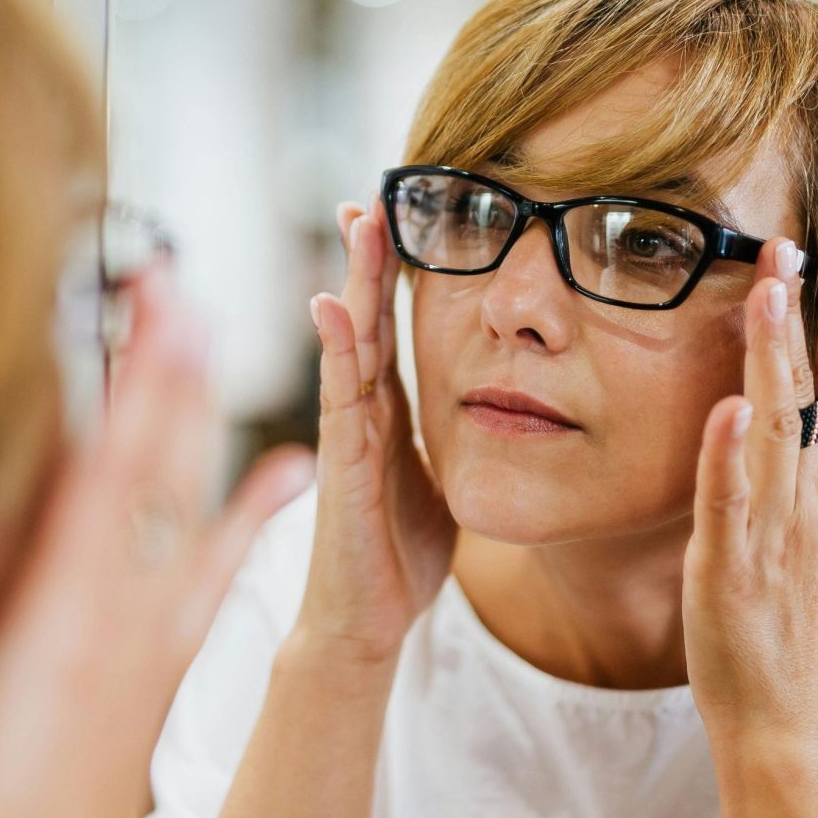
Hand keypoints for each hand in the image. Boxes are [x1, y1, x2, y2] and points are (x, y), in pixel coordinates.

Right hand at [0, 265, 314, 817]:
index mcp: (69, 623)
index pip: (111, 475)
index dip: (137, 387)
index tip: (163, 309)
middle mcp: (125, 609)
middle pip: (158, 464)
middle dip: (171, 370)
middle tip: (185, 285)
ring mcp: (152, 628)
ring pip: (190, 498)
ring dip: (202, 414)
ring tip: (219, 338)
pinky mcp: (161, 653)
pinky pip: (218, 567)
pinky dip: (252, 511)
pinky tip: (283, 467)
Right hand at [298, 198, 455, 669]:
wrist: (369, 619)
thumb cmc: (401, 552)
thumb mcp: (439, 481)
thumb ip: (451, 442)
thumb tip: (486, 415)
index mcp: (392, 414)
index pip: (391, 329)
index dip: (394, 277)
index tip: (399, 222)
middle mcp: (364, 413)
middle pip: (369, 319)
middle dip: (370, 259)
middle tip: (374, 197)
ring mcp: (348, 436)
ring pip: (350, 344)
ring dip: (353, 283)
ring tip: (358, 225)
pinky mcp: (342, 467)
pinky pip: (341, 400)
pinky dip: (335, 352)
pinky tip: (331, 308)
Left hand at [683, 239, 817, 743]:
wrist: (782, 713)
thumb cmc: (793, 618)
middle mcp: (817, 500)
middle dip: (815, 319)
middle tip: (800, 251)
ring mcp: (775, 529)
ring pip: (779, 428)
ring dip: (774, 360)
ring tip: (766, 296)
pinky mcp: (729, 562)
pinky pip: (729, 498)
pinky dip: (729, 451)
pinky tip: (728, 407)